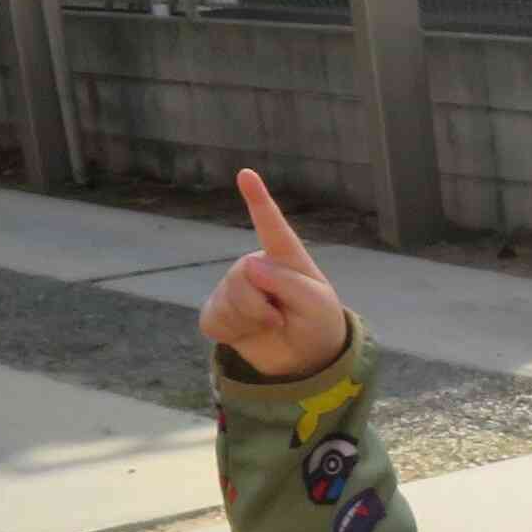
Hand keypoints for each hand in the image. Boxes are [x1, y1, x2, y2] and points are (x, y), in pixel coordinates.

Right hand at [197, 169, 348, 382]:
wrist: (305, 357)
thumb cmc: (317, 321)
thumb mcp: (316, 304)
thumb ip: (287, 283)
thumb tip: (248, 266)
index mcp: (285, 257)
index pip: (271, 225)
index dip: (258, 199)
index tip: (246, 174)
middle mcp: (254, 266)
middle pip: (241, 276)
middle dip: (261, 305)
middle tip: (282, 318)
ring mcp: (233, 287)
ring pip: (227, 301)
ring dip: (251, 321)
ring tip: (269, 324)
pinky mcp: (218, 310)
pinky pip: (214, 320)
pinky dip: (233, 333)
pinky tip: (248, 333)